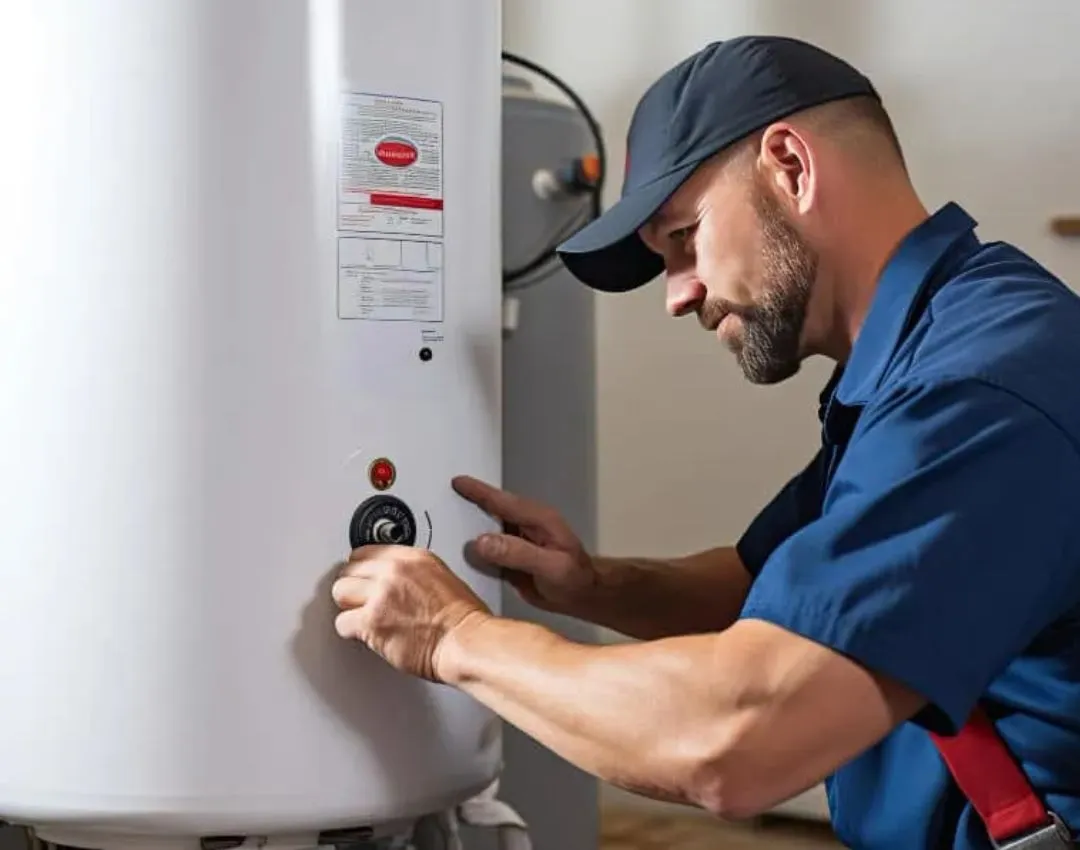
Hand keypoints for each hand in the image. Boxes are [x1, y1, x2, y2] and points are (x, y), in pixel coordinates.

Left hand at [331, 545, 491, 681]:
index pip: (366, 552)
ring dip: (349, 607)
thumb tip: (392, 580)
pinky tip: (366, 635)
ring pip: (341, 592)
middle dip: (354, 588)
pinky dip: (351, 632)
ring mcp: (381, 595)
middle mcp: (394, 571)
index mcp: (413, 557)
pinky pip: (342, 623)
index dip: (363, 570)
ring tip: (361, 617)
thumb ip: (411, 574)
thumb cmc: (462, 620)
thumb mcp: (441, 578)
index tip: (362, 580)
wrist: (465, 642)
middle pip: (350, 570)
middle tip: (361, 602)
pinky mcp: (371, 622)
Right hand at [452, 475, 597, 616]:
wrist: (583, 597)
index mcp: (537, 519)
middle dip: (466, 504)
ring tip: (440, 525)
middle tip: (439, 500)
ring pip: (486, 530)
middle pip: (490, 511)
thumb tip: (481, 542)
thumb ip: (517, 553)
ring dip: (466, 527)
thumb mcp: (550, 566)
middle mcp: (524, 526)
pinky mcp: (511, 558)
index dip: (478, 491)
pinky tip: (458, 554)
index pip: (502, 501)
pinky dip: (472, 550)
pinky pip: (487, 550)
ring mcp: (516, 541)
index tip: (457, 483)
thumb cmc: (575, 579)